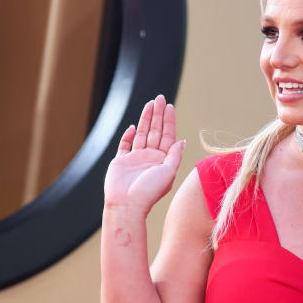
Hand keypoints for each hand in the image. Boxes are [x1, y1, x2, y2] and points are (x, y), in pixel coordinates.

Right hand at [104, 95, 184, 212]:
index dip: (169, 121)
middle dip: (158, 115)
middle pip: (155, 132)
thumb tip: (182, 140)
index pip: (168, 136)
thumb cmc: (149, 191)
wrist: (127, 205)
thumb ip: (174, 155)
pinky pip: (125, 145)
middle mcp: (150, 158)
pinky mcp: (121, 161)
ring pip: (142, 134)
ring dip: (146, 119)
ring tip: (150, 104)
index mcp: (163, 161)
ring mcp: (135, 159)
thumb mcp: (168, 172)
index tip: (170, 107)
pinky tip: (134, 126)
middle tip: (160, 98)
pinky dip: (129, 135)